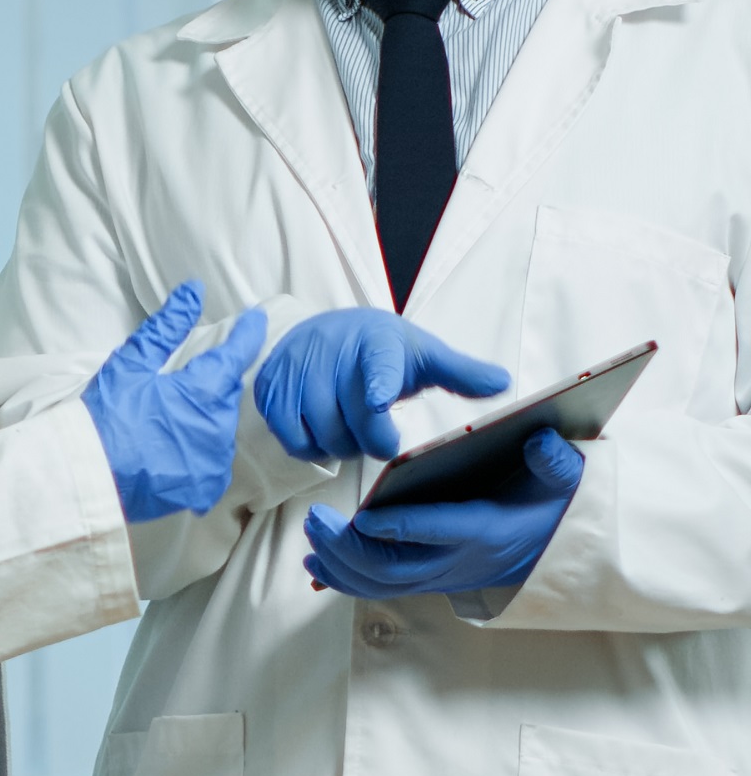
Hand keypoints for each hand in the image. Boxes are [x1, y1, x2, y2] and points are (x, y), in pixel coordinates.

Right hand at [83, 281, 267, 522]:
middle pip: (226, 394)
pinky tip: (179, 447)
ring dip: (206, 417)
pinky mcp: (205, 488)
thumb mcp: (131, 363)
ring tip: (175, 417)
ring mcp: (214, 462)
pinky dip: (203, 450)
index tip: (256, 320)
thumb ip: (167, 326)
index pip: (236, 355)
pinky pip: (215, 461)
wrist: (86, 477)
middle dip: (213, 382)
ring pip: (221, 428)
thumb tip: (193, 291)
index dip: (248, 334)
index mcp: (203, 393)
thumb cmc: (106, 415)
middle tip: (187, 380)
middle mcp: (218, 429)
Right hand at [254, 308, 509, 462]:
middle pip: (353, 420)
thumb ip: (460, 372)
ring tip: (352, 429)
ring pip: (322, 433)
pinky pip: (293, 438)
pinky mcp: (271, 389)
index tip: (378, 401)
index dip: (376, 385)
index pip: (377, 365)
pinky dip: (311, 445)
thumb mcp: (422, 354)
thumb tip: (503, 382)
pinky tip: (325, 431)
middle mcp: (331, 351)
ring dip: (342, 444)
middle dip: (371, 440)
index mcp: (377, 342)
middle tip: (379, 433)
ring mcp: (296, 369)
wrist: (326, 330)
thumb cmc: (381, 349)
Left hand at [303, 427, 584, 597]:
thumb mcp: (559, 482)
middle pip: (393, 567)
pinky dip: (343, 578)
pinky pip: (376, 589)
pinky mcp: (421, 581)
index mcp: (483, 531)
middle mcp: (454, 561)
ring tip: (311, 532)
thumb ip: (553, 461)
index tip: (364, 515)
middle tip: (317, 519)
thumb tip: (539, 441)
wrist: (546, 554)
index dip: (400, 528)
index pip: (438, 532)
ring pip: (379, 583)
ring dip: (340, 563)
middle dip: (350, 548)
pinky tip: (315, 559)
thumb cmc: (543, 508)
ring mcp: (435, 576)